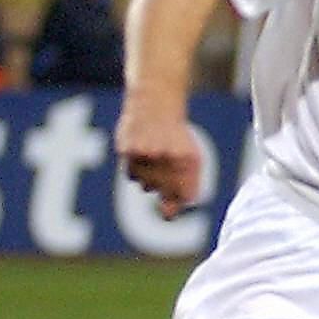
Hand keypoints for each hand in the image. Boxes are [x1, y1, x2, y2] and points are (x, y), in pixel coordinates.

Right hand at [115, 95, 201, 217]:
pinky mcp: (127, 150)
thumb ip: (186, 188)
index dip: (180, 197)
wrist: (155, 103)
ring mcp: (145, 153)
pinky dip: (136, 170)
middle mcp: (166, 157)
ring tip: (155, 157)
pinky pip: (130, 175)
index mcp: (187, 159)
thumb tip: (168, 216)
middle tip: (165, 167)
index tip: (176, 190)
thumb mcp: (191, 159)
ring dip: (149, 179)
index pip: (185, 197)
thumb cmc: (175, 137)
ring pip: (145, 186)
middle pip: (163, 193)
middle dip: (164, 186)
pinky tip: (142, 154)